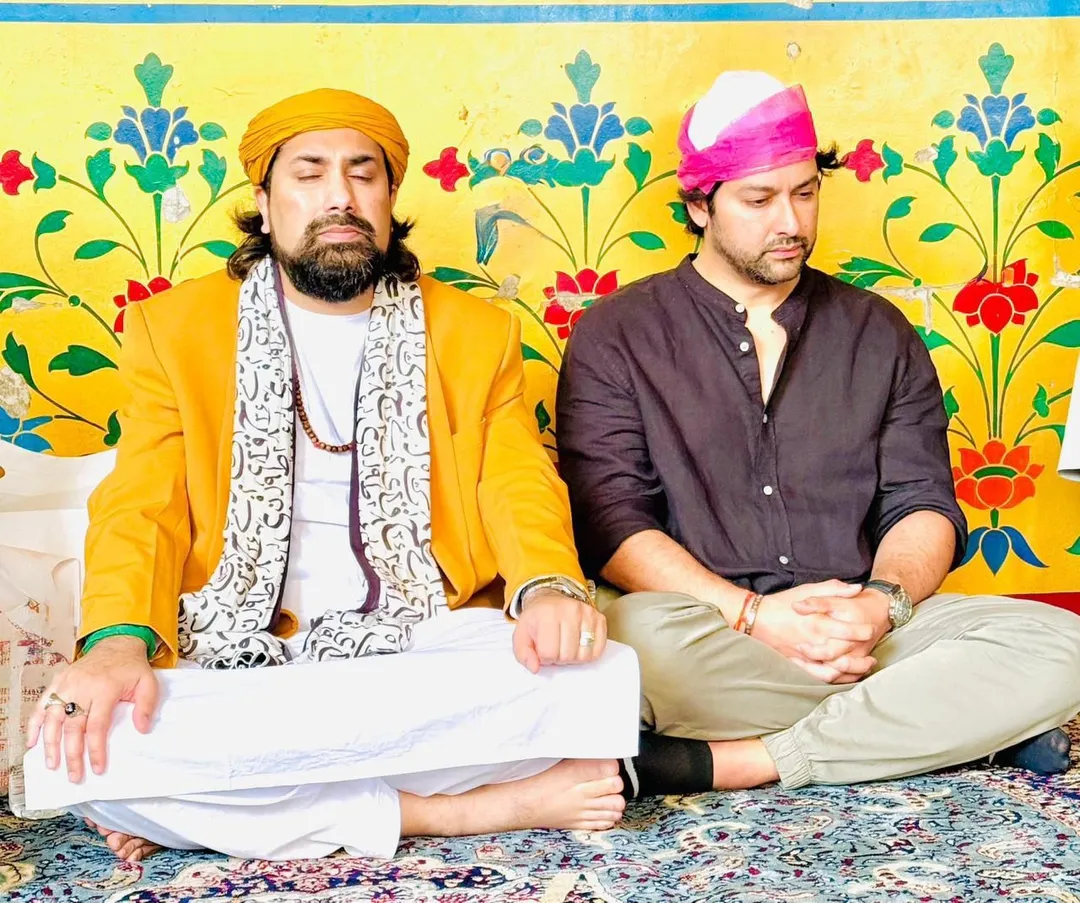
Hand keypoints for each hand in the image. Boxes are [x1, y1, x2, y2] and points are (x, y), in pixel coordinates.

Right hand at [26, 635, 157, 782]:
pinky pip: (40, 705)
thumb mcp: (148, 683)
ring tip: (52, 765)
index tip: (97, 768)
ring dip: (50, 744)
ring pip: (52, 719)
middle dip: (71, 755)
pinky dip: (33, 724)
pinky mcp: (57, 682)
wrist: (116, 644)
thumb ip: (146, 706)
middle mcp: (82, 687)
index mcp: (105, 689)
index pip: (97, 726)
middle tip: (74, 775)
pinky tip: (32, 742)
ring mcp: (66, 684)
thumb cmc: (131, 667)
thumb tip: (142, 729)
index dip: (95, 750)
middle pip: (72, 727)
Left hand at [512, 591, 606, 673]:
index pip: (548, 653)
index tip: (543, 649)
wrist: (550, 600)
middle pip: (567, 655)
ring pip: (583, 655)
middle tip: (555, 647)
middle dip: (559, 658)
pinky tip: (578, 645)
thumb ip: (523, 654)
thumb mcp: (522, 635)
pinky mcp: (600, 619)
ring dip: (573, 657)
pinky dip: (588, 654)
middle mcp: (570, 611)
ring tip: (566, 646)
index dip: (544, 657)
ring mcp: (587, 614)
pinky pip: (598, 651)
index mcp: (547, 614)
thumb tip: (535, 668)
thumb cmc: (536, 620)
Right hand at [751, 580, 877, 682]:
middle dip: (862, 653)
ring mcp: (807, 656)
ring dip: (854, 670)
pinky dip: (835, 678)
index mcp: (818, 623)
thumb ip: (834, 589)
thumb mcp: (808, 590)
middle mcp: (814, 642)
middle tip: (872, 650)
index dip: (863, 632)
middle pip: (845, 652)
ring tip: (866, 665)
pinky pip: (820, 677)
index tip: (871, 630)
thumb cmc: (783, 603)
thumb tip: (857, 588)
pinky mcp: (799, 665)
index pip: (848, 631)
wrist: (757, 618)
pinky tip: (845, 674)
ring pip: (836, 669)